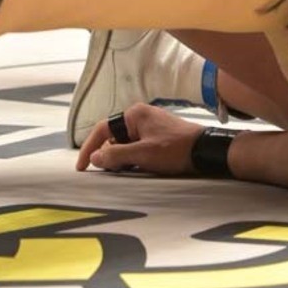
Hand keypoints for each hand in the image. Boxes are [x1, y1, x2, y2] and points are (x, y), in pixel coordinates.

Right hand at [76, 104, 203, 176]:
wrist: (205, 150)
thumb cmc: (174, 150)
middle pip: (113, 136)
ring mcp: (150, 125)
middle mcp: (140, 116)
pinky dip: (131, 157)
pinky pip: (136, 145)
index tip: (82, 167)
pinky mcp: (157, 135)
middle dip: (107, 154)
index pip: (103, 129)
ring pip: (125, 142)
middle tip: (105, 173)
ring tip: (121, 172)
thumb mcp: (143, 155)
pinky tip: (135, 168)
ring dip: (120, 157)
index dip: (89, 148)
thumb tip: (95, 158)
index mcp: (134, 114)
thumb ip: (116, 155)